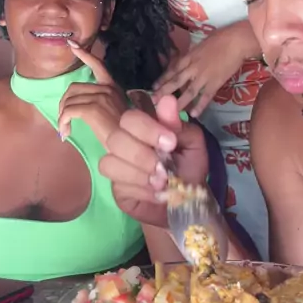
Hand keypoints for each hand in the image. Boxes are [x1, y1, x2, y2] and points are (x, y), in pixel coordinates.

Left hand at [58, 41, 126, 140]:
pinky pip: (68, 111)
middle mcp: (107, 88)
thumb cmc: (127, 135)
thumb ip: (104, 104)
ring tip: (66, 129)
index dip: (84, 55)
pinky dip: (63, 122)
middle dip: (63, 104)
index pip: (98, 65)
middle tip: (64, 119)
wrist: (133, 145)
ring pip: (69, 101)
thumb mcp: (117, 114)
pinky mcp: (93, 109)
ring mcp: (101, 97)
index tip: (72, 45)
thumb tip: (82, 106)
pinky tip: (66, 132)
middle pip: (73, 88)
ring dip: (63, 116)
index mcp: (113, 87)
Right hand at [59, 41, 207, 226]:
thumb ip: (178, 124)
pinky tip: (156, 194)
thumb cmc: (189, 168)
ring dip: (139, 174)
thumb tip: (167, 99)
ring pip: (109, 162)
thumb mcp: (192, 145)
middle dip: (141, 154)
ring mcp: (118, 166)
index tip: (171, 143)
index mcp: (144, 128)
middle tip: (165, 169)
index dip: (146, 128)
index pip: (130, 118)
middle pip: (115, 138)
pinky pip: (117, 185)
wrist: (189, 202)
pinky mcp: (116, 189)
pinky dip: (140, 189)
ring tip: (163, 183)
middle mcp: (126, 143)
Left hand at [153, 21, 258, 116]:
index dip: (163, 79)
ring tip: (172, 112)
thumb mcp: (201, 44)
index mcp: (190, 56)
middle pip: (176, 81)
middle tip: (154, 101)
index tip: (154, 87)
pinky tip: (194, 114)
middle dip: (164, 92)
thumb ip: (193, 54)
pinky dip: (200, 106)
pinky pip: (206, 97)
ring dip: (180, 102)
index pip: (173, 69)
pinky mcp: (215, 83)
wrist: (236, 41)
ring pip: (189, 92)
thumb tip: (188, 59)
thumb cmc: (220, 38)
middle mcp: (193, 68)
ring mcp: (204, 76)